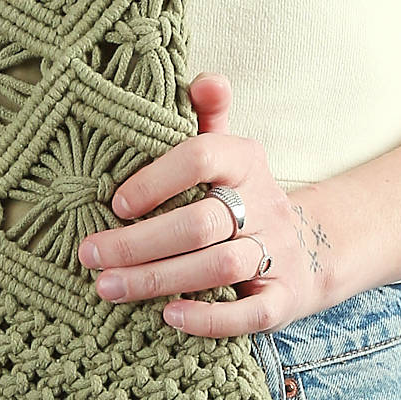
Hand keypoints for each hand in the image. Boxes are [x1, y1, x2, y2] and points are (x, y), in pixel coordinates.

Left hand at [76, 72, 337, 335]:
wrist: (311, 252)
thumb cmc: (242, 197)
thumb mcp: (228, 151)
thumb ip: (206, 116)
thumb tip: (205, 80)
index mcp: (246, 161)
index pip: (202, 156)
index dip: (155, 179)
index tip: (114, 203)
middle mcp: (266, 205)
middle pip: (201, 222)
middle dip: (139, 242)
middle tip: (89, 255)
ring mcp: (278, 253)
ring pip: (219, 266)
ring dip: (159, 280)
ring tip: (106, 288)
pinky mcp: (283, 300)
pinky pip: (249, 314)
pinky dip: (208, 319)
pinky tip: (167, 317)